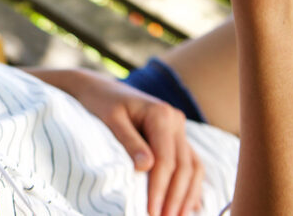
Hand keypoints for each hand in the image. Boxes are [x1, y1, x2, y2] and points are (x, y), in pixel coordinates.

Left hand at [63, 69, 203, 215]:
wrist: (100, 88)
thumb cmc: (101, 103)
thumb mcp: (110, 119)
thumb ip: (129, 141)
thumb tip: (146, 167)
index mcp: (161, 114)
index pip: (166, 159)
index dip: (160, 188)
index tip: (152, 210)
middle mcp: (175, 120)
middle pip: (184, 166)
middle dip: (175, 196)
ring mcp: (178, 128)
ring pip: (193, 166)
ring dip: (187, 194)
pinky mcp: (176, 136)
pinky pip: (190, 162)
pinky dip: (191, 184)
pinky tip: (190, 205)